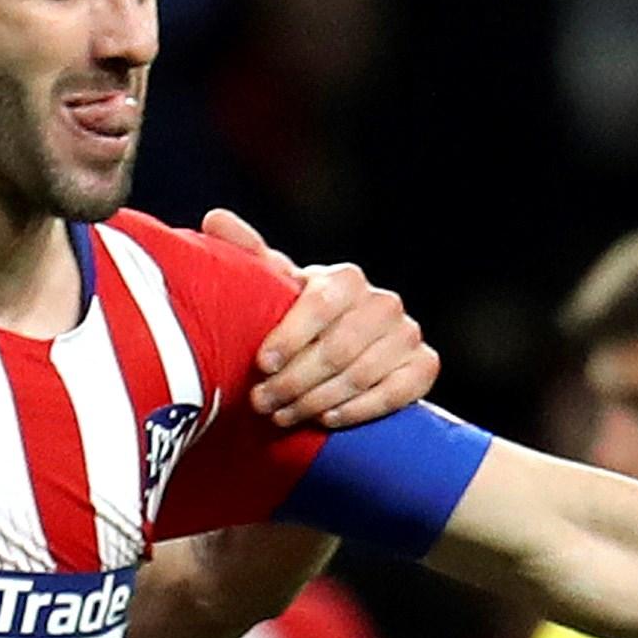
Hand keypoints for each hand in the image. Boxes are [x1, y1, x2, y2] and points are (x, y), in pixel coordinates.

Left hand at [204, 207, 437, 432]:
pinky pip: (398, 392)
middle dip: (294, 381)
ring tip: (282, 416)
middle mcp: (384, 302)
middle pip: (339, 348)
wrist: (335, 352)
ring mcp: (407, 335)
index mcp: (346, 279)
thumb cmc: (295, 318)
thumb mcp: (270, 289)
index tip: (261, 364)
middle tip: (262, 403)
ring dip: (316, 401)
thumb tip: (214, 219)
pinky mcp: (423, 366)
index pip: (322, 304)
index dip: (290, 336)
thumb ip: (245, 256)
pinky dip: (359, 409)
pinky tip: (327, 419)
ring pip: (362, 374)